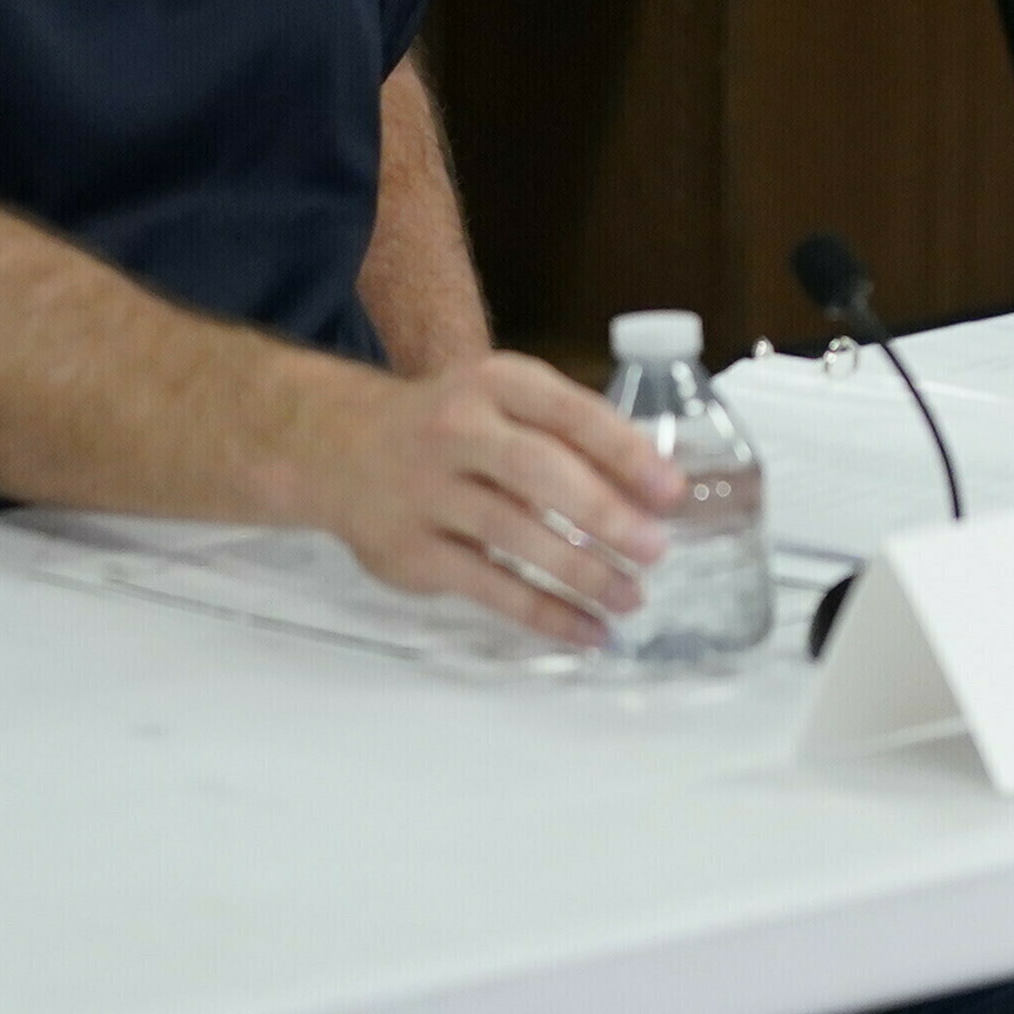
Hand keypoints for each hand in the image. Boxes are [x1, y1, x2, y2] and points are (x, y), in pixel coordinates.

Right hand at [305, 349, 678, 644]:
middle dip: (603, 513)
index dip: (626, 453)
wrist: (341, 446)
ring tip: (631, 596)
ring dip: (580, 571)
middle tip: (656, 549)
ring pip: (511, 533)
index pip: (570, 413)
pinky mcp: (409, 551)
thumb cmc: (456, 426)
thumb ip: (573, 437)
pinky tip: (587, 630)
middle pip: (537, 471)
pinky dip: (543, 613)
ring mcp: (425, 491)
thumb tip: (655, 495)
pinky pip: (486, 587)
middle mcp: (455, 430)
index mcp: (495, 384)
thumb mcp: (507, 403)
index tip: (672, 491)